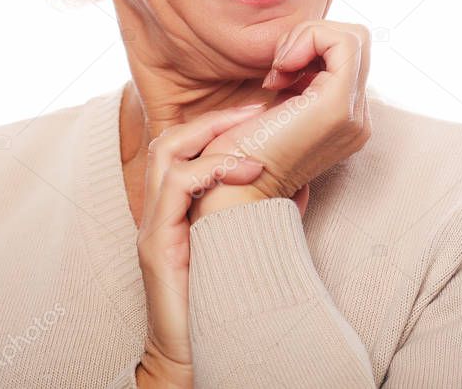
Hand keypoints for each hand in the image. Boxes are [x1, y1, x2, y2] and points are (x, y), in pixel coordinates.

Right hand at [135, 103, 267, 385]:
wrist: (202, 354)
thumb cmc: (227, 301)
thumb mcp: (252, 243)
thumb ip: (270, 210)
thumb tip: (306, 179)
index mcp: (177, 208)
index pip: (185, 146)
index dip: (219, 123)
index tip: (261, 110)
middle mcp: (159, 212)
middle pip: (170, 139)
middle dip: (214, 118)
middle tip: (257, 107)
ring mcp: (154, 227)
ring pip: (166, 153)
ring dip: (213, 135)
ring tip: (254, 132)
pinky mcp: (156, 246)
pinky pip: (175, 187)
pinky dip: (214, 169)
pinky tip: (250, 169)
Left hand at [189, 20, 371, 217]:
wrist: (231, 193)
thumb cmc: (239, 154)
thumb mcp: (279, 106)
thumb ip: (300, 80)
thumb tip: (303, 44)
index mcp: (348, 119)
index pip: (350, 54)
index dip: (312, 48)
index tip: (277, 76)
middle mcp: (359, 118)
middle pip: (356, 41)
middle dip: (311, 39)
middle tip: (279, 71)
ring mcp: (354, 114)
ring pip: (353, 37)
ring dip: (307, 40)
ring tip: (279, 75)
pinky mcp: (339, 105)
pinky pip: (342, 41)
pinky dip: (308, 40)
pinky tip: (279, 72)